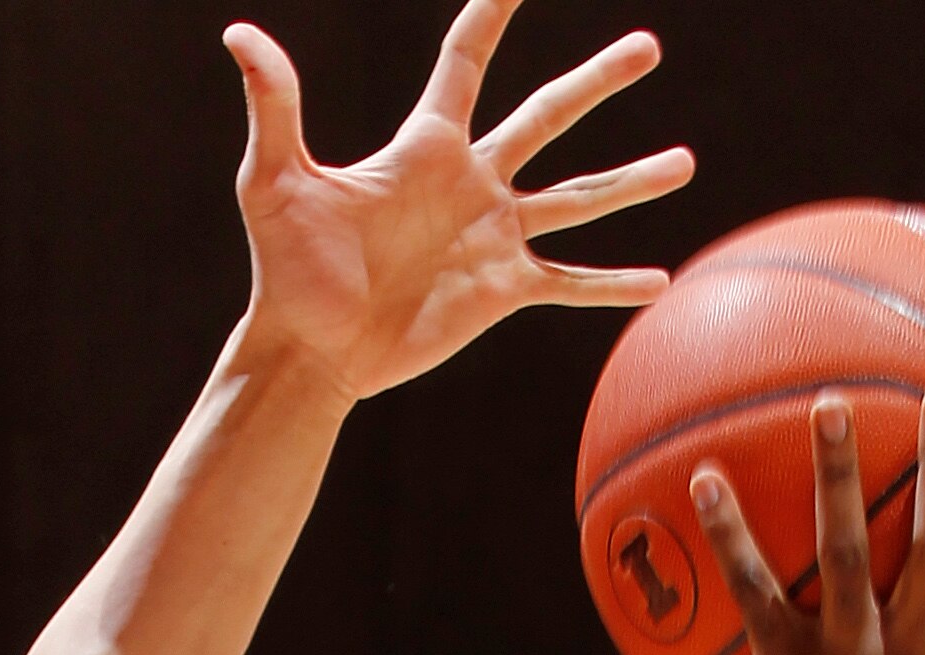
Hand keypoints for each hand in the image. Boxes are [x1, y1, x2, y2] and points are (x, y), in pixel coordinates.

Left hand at [229, 0, 687, 404]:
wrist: (309, 352)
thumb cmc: (286, 267)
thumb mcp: (275, 180)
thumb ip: (274, 106)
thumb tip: (240, 34)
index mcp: (426, 147)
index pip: (468, 59)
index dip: (493, 10)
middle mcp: (470, 183)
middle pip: (546, 116)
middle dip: (597, 81)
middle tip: (649, 45)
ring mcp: (492, 238)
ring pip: (577, 199)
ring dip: (630, 182)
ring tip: (683, 162)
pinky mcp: (500, 293)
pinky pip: (568, 283)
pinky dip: (611, 285)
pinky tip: (658, 279)